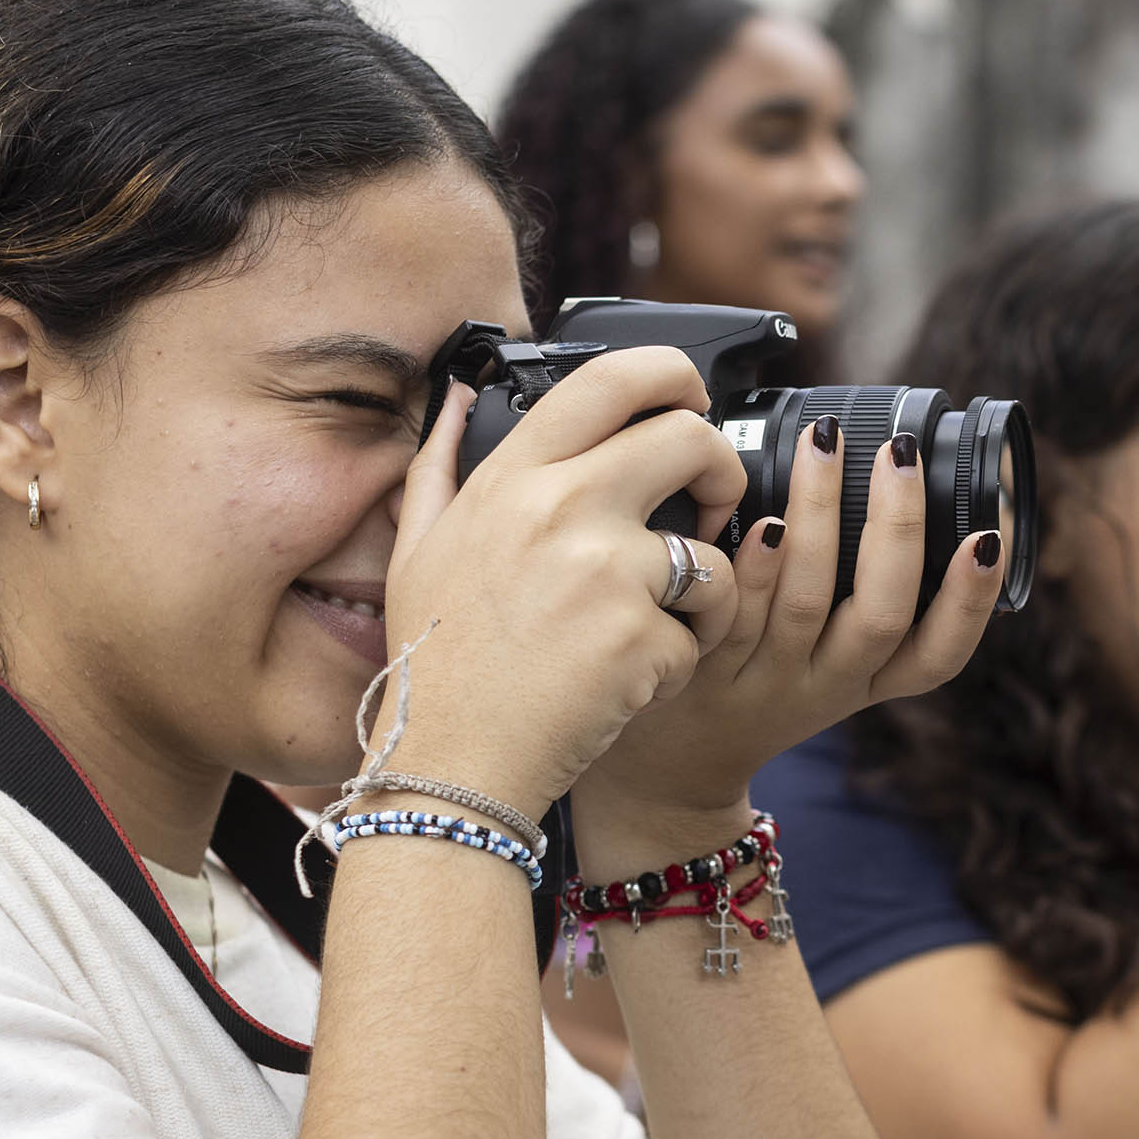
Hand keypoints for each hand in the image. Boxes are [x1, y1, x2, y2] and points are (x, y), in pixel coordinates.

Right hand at [381, 347, 744, 817]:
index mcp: (511, 479)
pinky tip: (632, 679)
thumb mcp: (416, 551)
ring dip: (706, 591)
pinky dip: (682, 660)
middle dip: (722, 472)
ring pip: (713, 549)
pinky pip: (702, 631)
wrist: (454, 764)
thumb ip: (438, 463)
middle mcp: (560, 508)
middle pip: (691, 440)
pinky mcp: (642, 637)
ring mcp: (605, 572)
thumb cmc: (436, 665)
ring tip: (661, 625)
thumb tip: (458, 392)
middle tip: (709, 512)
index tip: (693, 398)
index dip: (673, 373)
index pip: (610, 380)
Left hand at [575, 416, 1007, 872]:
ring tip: (825, 443)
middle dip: (899, 529)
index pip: (939, 655)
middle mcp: (823, 684)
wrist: (664, 770)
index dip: (971, 601)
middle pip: (881, 616)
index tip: (989, 537)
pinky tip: (761, 513)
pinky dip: (754, 561)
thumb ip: (856, 598)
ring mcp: (760, 676)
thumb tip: (892, 476)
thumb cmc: (755, 688)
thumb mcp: (823, 664)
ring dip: (822, 513)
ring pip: (806, 600)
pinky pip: (732, 610)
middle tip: (901, 454)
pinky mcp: (701, 663)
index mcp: (865, 682)